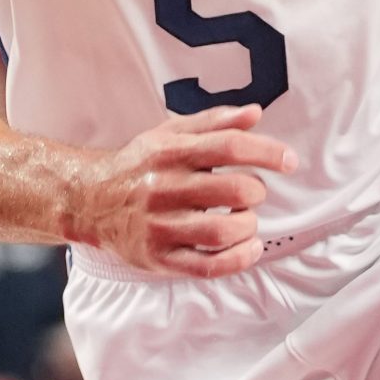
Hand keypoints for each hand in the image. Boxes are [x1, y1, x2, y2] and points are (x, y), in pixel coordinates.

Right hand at [68, 103, 296, 277]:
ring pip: (222, 232)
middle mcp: (164, 188)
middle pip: (232, 191)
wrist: (90, 200)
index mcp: (170, 152)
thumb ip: (214, 122)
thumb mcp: (170, 134)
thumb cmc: (140, 165)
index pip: (228, 146)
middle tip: (253, 193)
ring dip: (248, 227)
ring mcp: (160, 227)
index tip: (288, 161)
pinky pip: (206, 266)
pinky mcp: (158, 258)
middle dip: (256, 192)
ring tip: (246, 220)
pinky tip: (250, 248)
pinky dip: (238, 260)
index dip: (266, 152)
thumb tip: (255, 114)